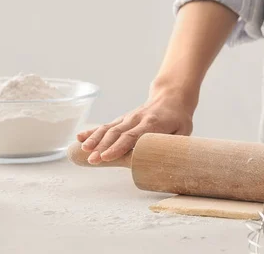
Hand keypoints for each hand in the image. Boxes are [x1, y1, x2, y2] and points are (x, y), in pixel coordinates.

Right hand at [76, 85, 195, 164]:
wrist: (171, 97)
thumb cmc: (179, 119)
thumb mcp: (183, 132)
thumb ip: (173, 146)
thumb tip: (167, 164)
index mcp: (152, 123)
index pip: (133, 136)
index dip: (119, 147)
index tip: (106, 156)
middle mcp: (137, 119)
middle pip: (117, 133)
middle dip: (103, 147)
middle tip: (92, 160)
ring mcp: (128, 118)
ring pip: (109, 128)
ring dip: (95, 140)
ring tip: (84, 151)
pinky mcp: (122, 119)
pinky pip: (106, 125)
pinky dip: (93, 131)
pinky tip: (80, 138)